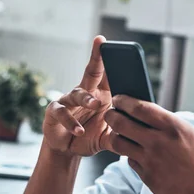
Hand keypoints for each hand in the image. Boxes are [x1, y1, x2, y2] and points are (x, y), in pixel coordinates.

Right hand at [42, 36, 113, 156]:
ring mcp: (69, 100)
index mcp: (101, 94)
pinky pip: (62, 112)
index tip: (118, 45)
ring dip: (87, 98)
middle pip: (92, 71)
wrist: (68, 150)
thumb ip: (121, 133)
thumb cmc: (90, 136)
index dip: (113, 60)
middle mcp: (85, 92)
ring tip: (96, 104)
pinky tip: (79, 130)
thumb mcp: (108, 136)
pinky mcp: (54, 112)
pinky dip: (71, 122)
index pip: (109, 74)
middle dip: (97, 57)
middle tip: (102, 44)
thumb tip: (138, 131)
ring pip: (78, 93)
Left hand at [104, 95, 193, 193]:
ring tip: (117, 134)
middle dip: (111, 116)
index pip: (139, 108)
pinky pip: (130, 162)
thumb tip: (172, 126)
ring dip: (115, 136)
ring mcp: (149, 160)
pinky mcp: (147, 177)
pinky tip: (135, 154)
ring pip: (119, 143)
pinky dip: (130, 156)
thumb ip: (183, 129)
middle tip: (110, 114)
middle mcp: (157, 142)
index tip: (119, 99)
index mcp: (173, 127)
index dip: (124, 101)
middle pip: (121, 123)